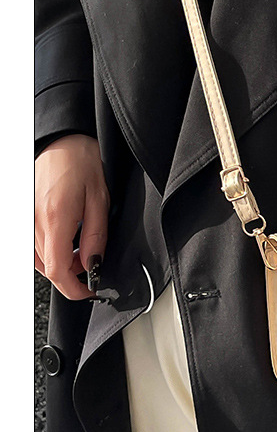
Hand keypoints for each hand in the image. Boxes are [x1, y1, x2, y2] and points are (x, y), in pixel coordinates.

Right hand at [35, 134, 109, 299]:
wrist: (61, 140)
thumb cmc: (81, 163)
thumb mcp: (100, 202)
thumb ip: (96, 238)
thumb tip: (93, 265)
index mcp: (55, 219)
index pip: (57, 271)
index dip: (74, 288)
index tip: (89, 291)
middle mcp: (33, 222)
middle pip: (48, 268)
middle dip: (72, 274)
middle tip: (92, 263)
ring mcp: (23, 219)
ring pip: (40, 259)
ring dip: (61, 263)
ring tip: (80, 249)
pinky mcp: (21, 216)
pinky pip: (33, 246)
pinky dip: (50, 251)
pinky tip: (65, 241)